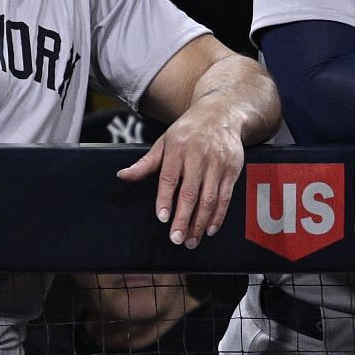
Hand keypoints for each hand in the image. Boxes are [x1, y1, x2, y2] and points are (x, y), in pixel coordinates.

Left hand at [117, 105, 247, 248]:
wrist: (221, 114)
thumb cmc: (188, 131)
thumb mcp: (164, 142)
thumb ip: (145, 163)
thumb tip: (122, 176)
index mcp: (177, 150)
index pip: (169, 178)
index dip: (165, 199)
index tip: (162, 218)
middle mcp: (198, 157)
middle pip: (190, 193)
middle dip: (184, 219)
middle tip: (177, 239)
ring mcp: (217, 165)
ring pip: (209, 199)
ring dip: (200, 223)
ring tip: (191, 240)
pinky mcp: (232, 170)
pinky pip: (225, 197)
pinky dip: (218, 216)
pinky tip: (209, 229)